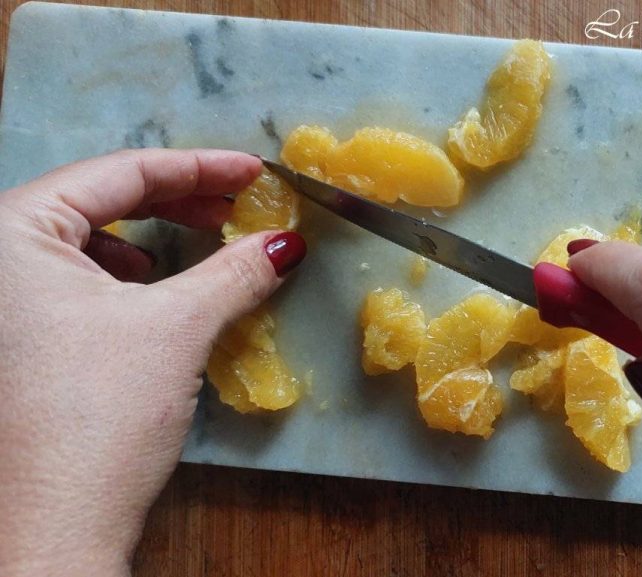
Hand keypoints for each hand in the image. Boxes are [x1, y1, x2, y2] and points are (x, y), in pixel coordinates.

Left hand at [0, 149, 305, 575]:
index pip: (120, 173)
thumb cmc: (99, 414)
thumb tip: (286, 244)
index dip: (198, 167)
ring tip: (204, 254)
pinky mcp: (17, 337)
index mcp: (13, 231)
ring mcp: (4, 301)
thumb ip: (235, 271)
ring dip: (155, 241)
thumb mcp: (178, 327)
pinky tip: (159, 299)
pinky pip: (75, 281)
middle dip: (178, 202)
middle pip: (101, 202)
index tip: (254, 172)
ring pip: (89, 242)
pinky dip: (128, 279)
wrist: (53, 524)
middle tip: (239, 208)